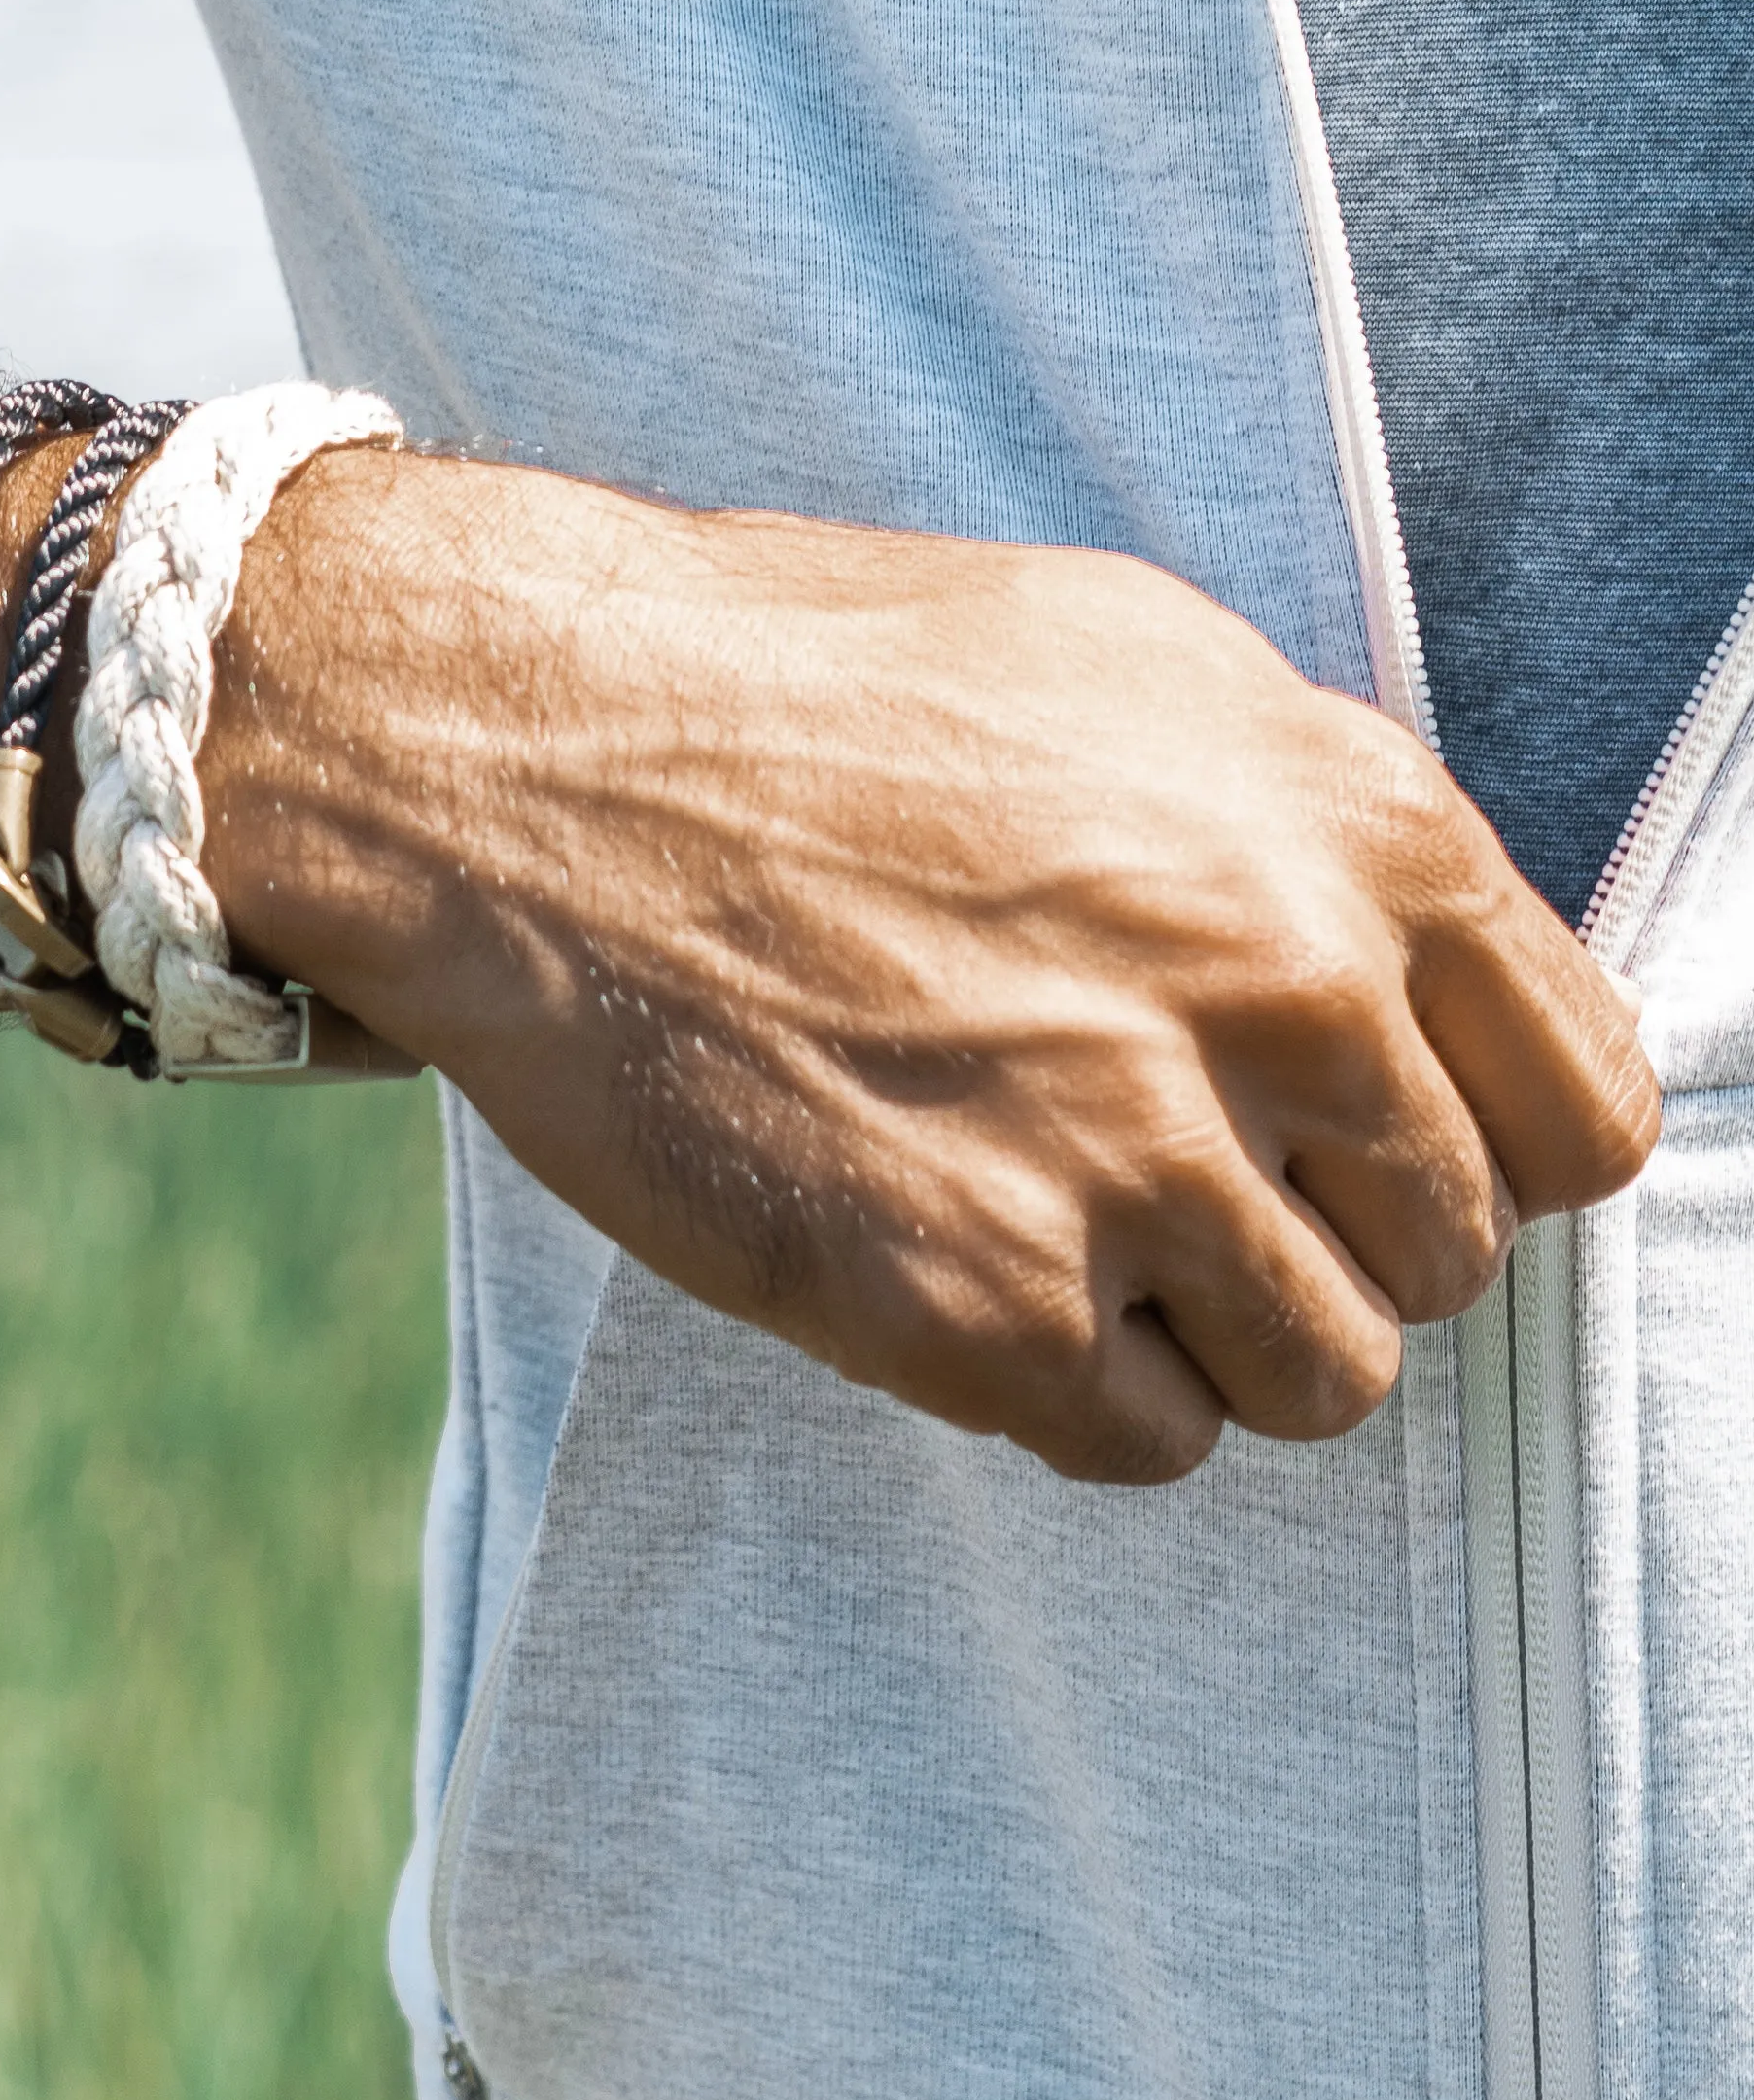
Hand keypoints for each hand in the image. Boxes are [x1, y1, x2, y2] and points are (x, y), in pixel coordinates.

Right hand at [207, 454, 1661, 1482]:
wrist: (519, 756)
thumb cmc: (796, 684)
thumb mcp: (1121, 659)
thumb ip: (1318, 831)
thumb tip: (1433, 983)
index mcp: (1354, 828)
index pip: (1581, 1107)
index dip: (1475, 1140)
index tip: (1367, 1146)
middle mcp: (1281, 996)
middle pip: (1450, 1255)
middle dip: (1317, 1222)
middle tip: (1145, 1154)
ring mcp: (1132, 1160)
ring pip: (1320, 1374)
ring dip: (1202, 1321)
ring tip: (1048, 1209)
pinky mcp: (977, 1303)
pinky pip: (1144, 1440)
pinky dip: (1066, 1379)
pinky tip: (953, 1251)